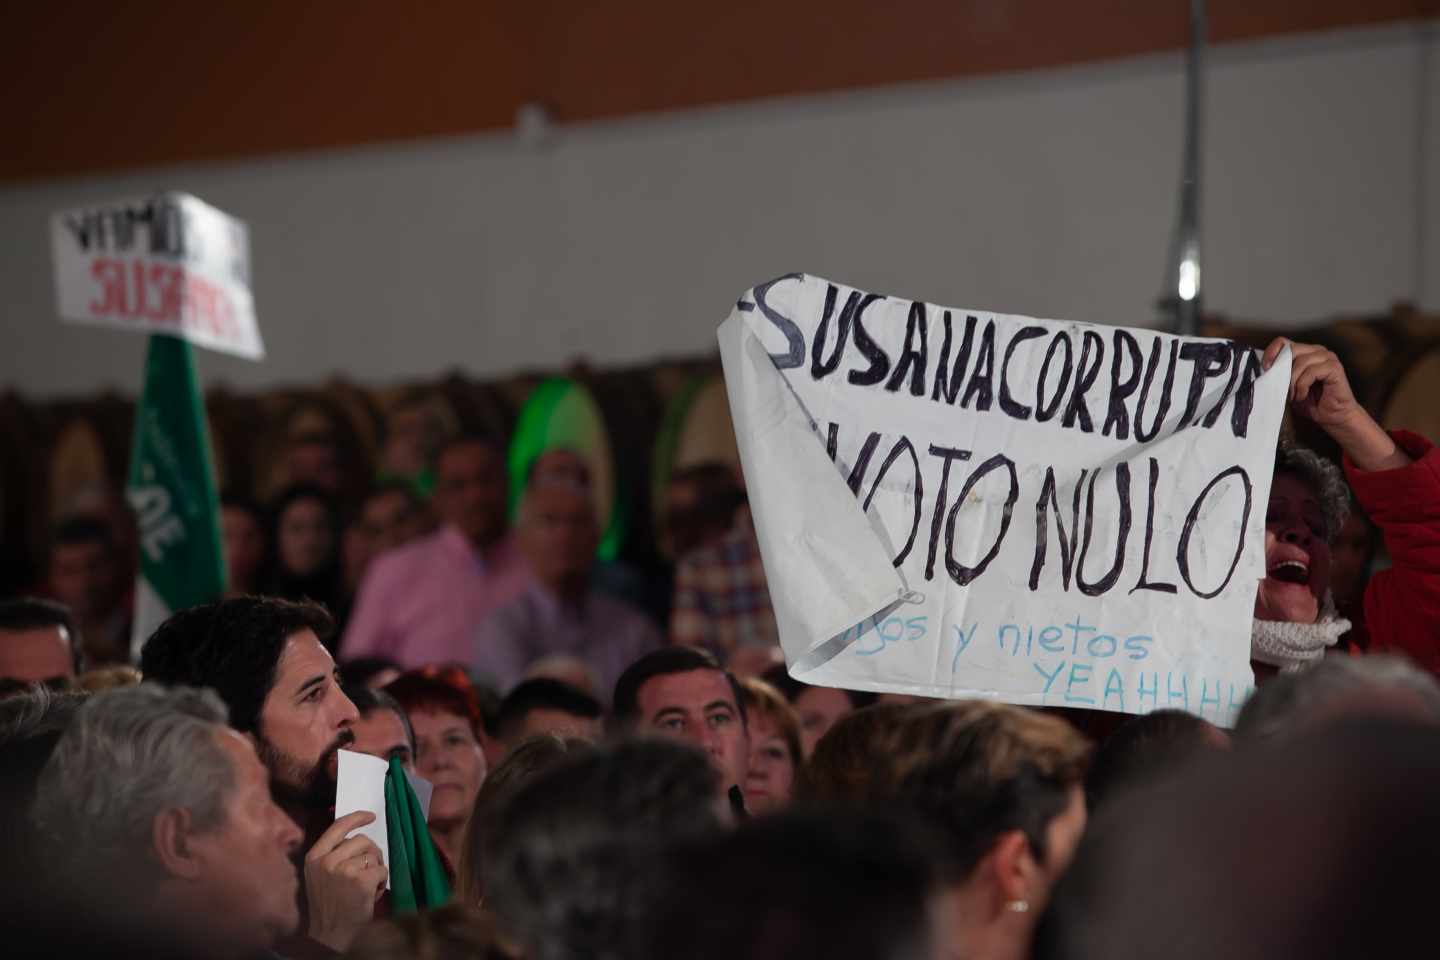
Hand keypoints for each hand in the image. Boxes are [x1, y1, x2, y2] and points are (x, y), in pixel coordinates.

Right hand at [304, 810, 387, 952]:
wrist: (331, 936)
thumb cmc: (329, 907)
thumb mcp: (319, 876)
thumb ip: (332, 855)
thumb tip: (355, 837)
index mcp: (314, 857)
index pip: (338, 827)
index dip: (357, 818)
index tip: (370, 816)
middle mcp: (327, 860)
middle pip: (362, 840)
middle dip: (371, 853)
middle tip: (369, 871)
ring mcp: (344, 869)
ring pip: (374, 855)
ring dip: (376, 869)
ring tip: (366, 887)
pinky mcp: (361, 879)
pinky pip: (382, 869)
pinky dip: (381, 882)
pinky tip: (371, 895)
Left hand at [1262, 337, 1408, 471]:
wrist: (1333, 417)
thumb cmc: (1311, 402)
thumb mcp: (1289, 387)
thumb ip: (1279, 375)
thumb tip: (1262, 371)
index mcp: (1305, 353)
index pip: (1283, 342)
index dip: (1272, 352)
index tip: (1265, 367)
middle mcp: (1317, 351)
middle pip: (1292, 350)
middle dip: (1282, 370)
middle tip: (1280, 387)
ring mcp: (1328, 357)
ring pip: (1301, 362)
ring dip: (1293, 382)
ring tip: (1293, 396)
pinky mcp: (1334, 367)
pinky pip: (1312, 371)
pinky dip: (1303, 386)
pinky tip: (1303, 396)